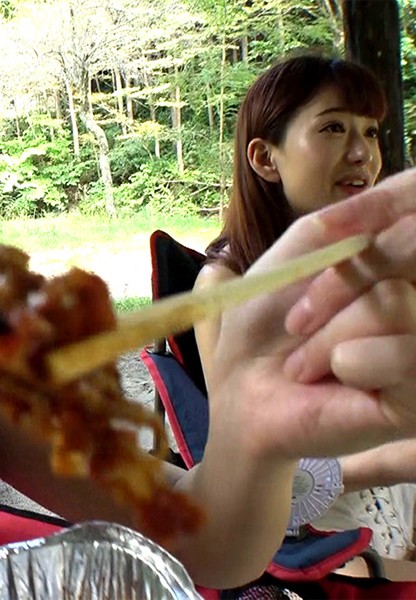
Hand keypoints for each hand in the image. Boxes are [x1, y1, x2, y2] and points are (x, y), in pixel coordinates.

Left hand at [207, 168, 415, 462]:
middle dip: (337, 283)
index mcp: (393, 259)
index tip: (326, 230)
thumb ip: (328, 227)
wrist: (244, 395)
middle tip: (295, 323)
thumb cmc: (262, 329)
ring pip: (398, 302)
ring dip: (331, 333)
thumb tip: (369, 207)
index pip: (414, 200)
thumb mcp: (285, 264)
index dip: (383, 203)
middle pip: (410, 247)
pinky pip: (407, 353)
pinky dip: (351, 361)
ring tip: (305, 362)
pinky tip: (337, 378)